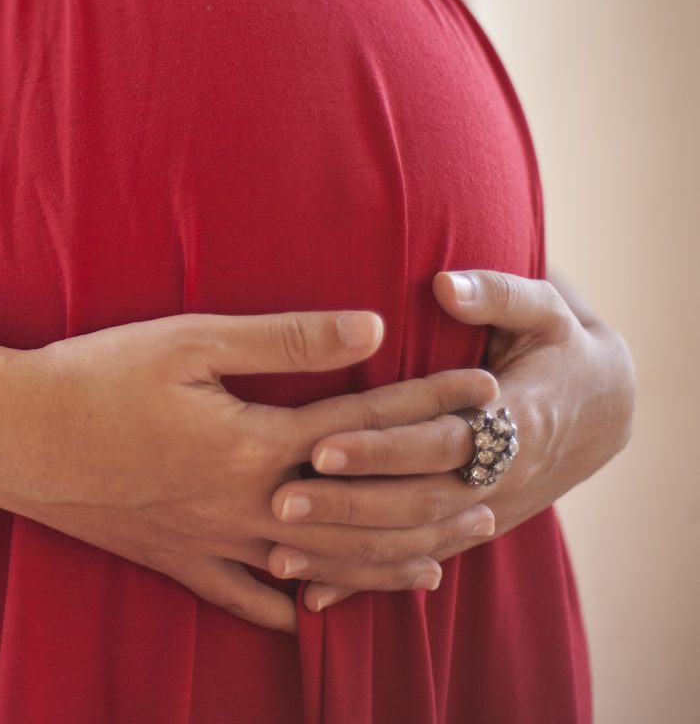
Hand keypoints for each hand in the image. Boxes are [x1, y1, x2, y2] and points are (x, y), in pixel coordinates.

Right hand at [0, 308, 502, 633]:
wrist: (8, 434)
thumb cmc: (91, 374)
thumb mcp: (186, 340)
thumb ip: (283, 338)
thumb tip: (370, 328)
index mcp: (255, 444)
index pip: (366, 424)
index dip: (430, 407)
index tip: (483, 393)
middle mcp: (246, 504)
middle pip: (362, 511)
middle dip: (434, 501)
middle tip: (492, 493)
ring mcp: (210, 541)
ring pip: (319, 565)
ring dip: (385, 562)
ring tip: (440, 563)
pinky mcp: (172, 558)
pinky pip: (243, 597)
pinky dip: (287, 606)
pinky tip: (312, 613)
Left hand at [269, 269, 636, 611]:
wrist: (603, 406)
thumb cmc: (558, 346)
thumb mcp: (544, 311)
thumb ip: (497, 294)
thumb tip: (446, 285)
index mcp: (512, 421)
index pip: (437, 441)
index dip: (380, 447)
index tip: (320, 445)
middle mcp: (498, 478)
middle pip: (416, 502)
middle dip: (347, 505)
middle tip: (280, 502)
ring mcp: (485, 513)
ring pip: (412, 546)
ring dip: (347, 554)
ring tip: (279, 553)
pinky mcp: (468, 530)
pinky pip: (414, 563)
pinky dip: (366, 583)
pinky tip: (313, 598)